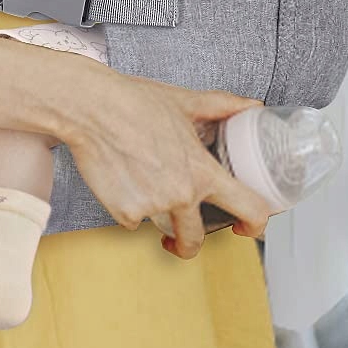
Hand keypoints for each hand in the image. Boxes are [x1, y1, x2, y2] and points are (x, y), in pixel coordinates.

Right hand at [60, 67, 275, 258]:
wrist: (91, 108)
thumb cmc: (134, 102)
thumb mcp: (186, 102)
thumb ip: (223, 106)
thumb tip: (250, 106)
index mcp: (202, 171)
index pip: (249, 209)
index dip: (256, 226)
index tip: (245, 228)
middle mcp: (181, 194)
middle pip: (196, 239)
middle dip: (188, 245)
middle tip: (181, 237)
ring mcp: (152, 206)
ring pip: (158, 225)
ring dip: (153, 213)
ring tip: (140, 185)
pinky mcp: (123, 212)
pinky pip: (130, 219)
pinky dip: (126, 206)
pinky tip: (120, 179)